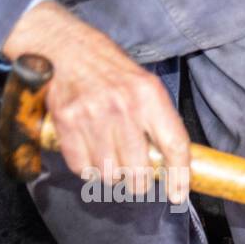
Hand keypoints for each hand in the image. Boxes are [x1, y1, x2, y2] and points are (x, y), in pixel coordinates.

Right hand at [2, 0, 189, 203]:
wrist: (65, 47)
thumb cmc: (111, 71)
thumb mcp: (145, 86)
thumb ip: (159, 121)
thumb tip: (174, 165)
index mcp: (149, 96)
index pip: (174, 146)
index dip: (179, 177)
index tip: (177, 195)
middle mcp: (122, 106)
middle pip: (139, 170)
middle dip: (139, 182)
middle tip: (137, 177)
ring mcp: (92, 115)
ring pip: (110, 174)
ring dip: (112, 175)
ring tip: (111, 158)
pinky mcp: (66, 122)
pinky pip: (82, 168)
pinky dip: (88, 169)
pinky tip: (91, 153)